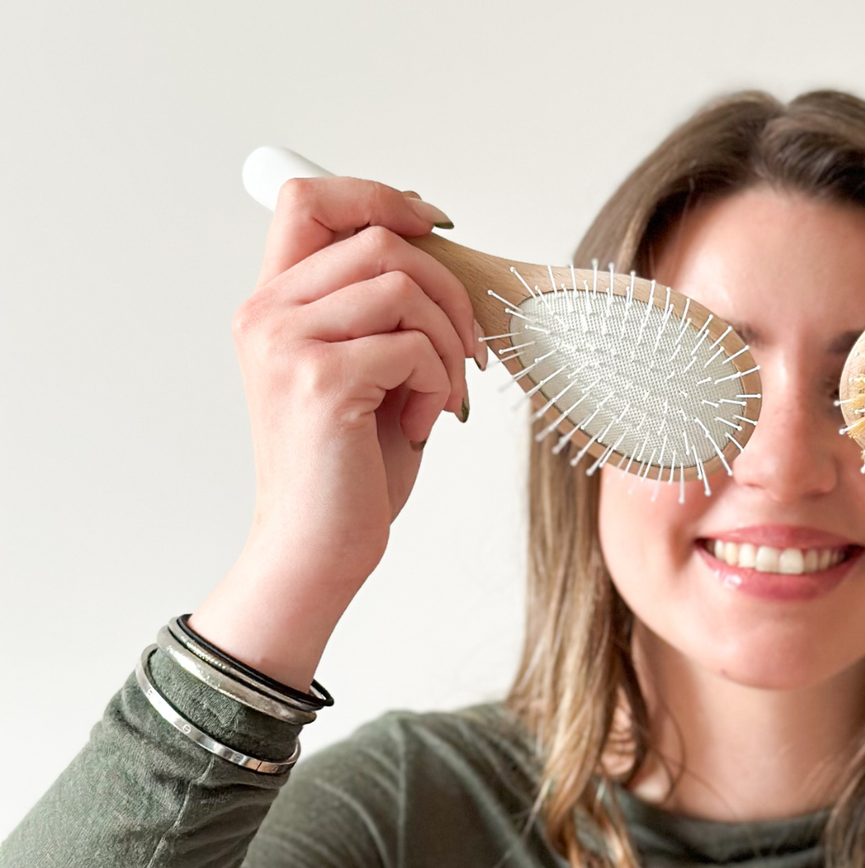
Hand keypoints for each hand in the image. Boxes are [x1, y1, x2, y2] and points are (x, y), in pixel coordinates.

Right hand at [190, 178, 484, 686]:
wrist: (317, 545)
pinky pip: (413, 345)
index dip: (380, 196)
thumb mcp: (364, 367)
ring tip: (440, 395)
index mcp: (273, 303)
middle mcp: (266, 314)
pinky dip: (438, 384)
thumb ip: (377, 305)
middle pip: (379, 239)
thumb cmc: (350, 463)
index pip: (310, 198)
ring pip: (403, 286)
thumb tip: (435, 245)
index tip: (436, 226)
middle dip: (449, 289)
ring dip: (447, 342)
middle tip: (469, 350)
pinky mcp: (319, 380)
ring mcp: (286, 343)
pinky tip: (421, 423)